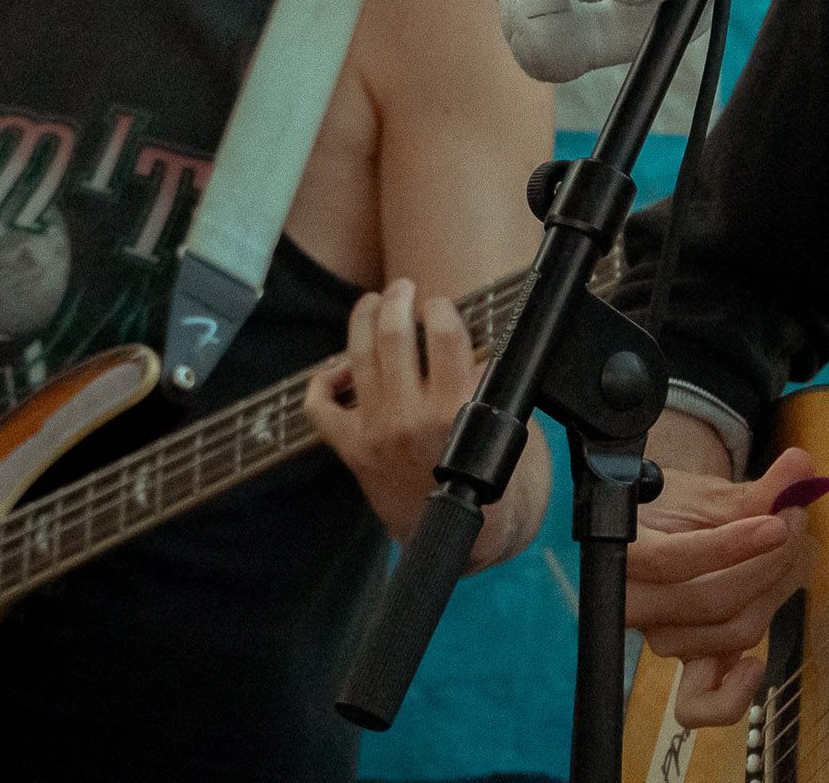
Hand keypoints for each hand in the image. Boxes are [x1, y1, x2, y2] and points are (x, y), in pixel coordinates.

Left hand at [304, 278, 548, 567]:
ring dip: (363, 320)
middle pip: (393, 334)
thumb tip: (467, 343)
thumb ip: (487, 385)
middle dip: (399, 299)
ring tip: (374, 303)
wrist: (464, 540)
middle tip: (405, 288)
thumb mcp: (508, 427)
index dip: (441, 308)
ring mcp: (377, 433)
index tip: (442, 304)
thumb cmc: (496, 485)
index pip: (444, 335)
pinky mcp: (353, 451)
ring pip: (357, 357)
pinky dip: (324, 380)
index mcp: (457, 411)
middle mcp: (411, 418)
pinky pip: (321, 408)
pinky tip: (340, 366)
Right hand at [629, 447, 819, 726]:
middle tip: (796, 519)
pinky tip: (754, 665)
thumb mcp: (707, 492)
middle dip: (769, 562)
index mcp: (621, 553)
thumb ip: (755, 488)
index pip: (674, 562)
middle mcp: (633, 604)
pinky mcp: (685, 659)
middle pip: (713, 601)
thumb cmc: (676, 506)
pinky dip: (730, 697)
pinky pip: (699, 703)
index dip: (731, 545)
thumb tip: (800, 466)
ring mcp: (660, 636)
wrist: (659, 529)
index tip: (779, 521)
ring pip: (728, 632)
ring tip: (789, 551)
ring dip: (772, 593)